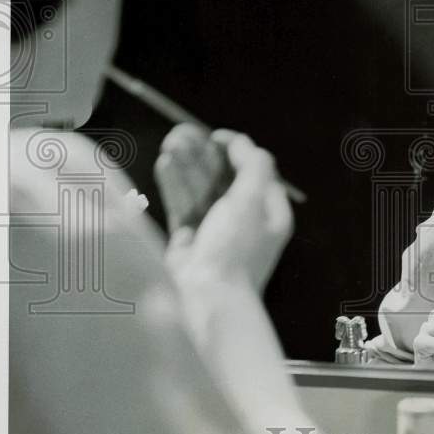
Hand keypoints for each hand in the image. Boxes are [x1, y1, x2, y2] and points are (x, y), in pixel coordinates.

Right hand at [163, 130, 292, 293]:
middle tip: (182, 133)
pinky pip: (182, 206)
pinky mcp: (188, 241)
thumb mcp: (253, 201)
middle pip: (222, 178)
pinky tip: (165, 164)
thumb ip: (253, 166)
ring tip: (170, 143)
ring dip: (186, 165)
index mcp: (268, 213)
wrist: (208, 300)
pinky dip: (174, 184)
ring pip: (199, 190)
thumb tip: (243, 142)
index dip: (236, 150)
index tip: (215, 137)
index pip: (254, 172)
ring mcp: (214, 231)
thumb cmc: (236, 250)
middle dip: (203, 155)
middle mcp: (243, 221)